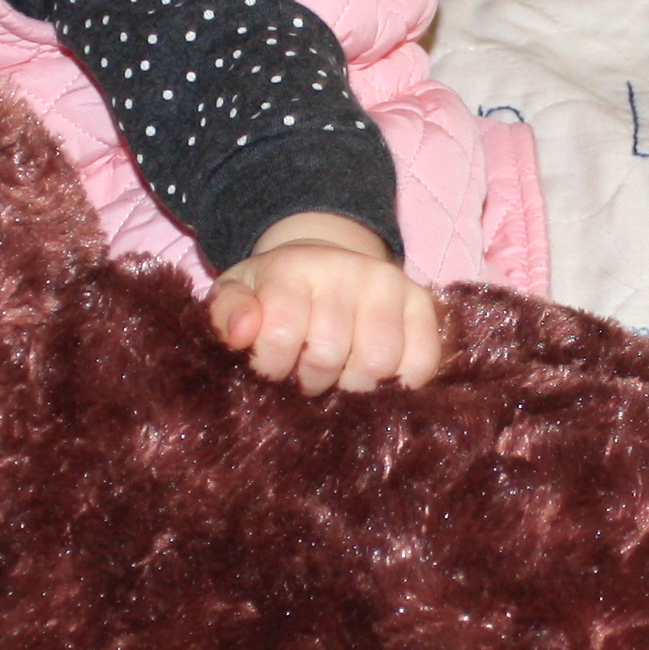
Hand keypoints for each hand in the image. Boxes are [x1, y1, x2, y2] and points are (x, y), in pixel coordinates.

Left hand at [207, 214, 441, 392]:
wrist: (327, 264)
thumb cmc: (275, 292)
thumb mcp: (238, 294)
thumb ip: (227, 313)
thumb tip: (242, 333)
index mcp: (293, 268)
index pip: (280, 334)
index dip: (271, 368)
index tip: (271, 368)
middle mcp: (347, 269)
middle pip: (329, 354)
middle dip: (311, 380)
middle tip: (305, 375)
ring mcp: (390, 285)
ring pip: (377, 362)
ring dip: (353, 385)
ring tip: (339, 376)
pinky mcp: (421, 303)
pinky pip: (421, 362)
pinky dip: (398, 382)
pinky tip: (374, 376)